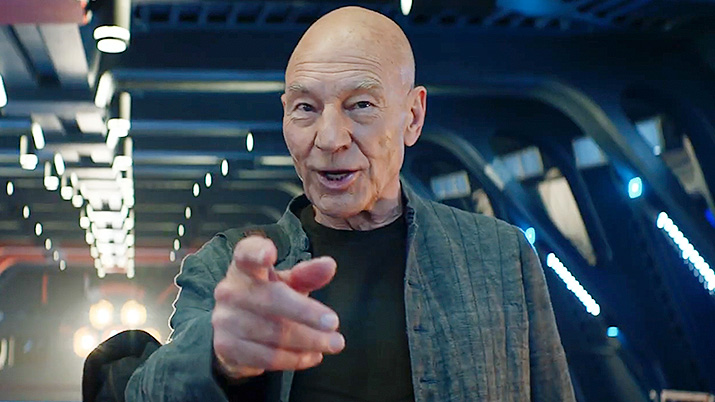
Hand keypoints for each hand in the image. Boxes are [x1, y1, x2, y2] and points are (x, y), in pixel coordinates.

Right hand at [211, 236, 344, 378]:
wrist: (236, 332)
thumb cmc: (267, 298)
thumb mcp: (287, 283)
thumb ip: (307, 274)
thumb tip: (329, 265)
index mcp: (244, 267)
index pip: (246, 253)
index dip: (256, 252)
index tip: (269, 254)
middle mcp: (230, 290)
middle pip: (271, 299)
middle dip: (306, 313)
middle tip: (334, 324)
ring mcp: (225, 320)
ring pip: (273, 333)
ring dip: (309, 341)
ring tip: (333, 343)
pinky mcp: (227, 347)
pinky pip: (267, 357)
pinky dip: (294, 359)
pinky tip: (312, 356)